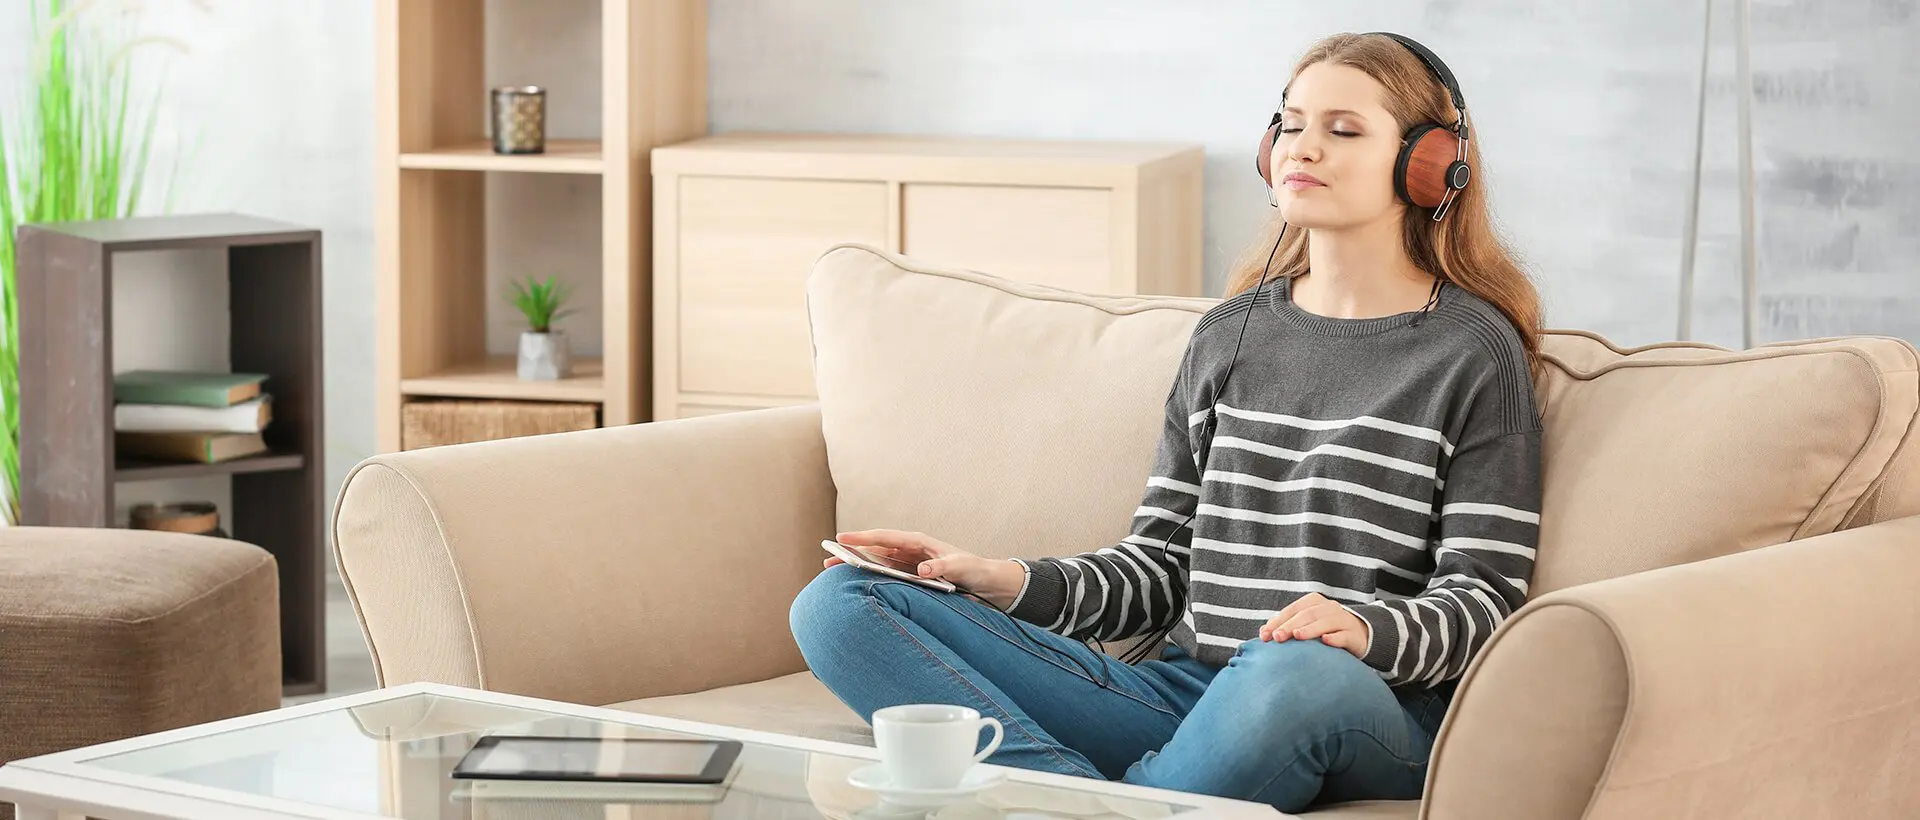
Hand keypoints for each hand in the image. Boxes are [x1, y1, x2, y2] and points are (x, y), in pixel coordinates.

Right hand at [826, 529, 1026, 608]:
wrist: (988, 583)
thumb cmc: (975, 569)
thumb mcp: (961, 567)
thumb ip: (942, 568)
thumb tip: (922, 571)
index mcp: (919, 542)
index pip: (885, 538)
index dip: (862, 538)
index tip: (841, 539)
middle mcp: (911, 551)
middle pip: (875, 550)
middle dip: (852, 554)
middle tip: (828, 560)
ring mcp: (909, 565)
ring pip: (877, 564)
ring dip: (858, 568)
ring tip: (834, 575)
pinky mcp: (912, 579)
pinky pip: (887, 577)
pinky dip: (871, 580)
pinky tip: (857, 587)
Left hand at [1259, 592, 1370, 659]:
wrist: (1359, 635)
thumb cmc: (1325, 630)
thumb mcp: (1307, 624)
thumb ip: (1287, 626)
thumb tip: (1263, 632)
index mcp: (1314, 602)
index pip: (1293, 609)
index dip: (1278, 621)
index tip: (1264, 636)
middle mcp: (1328, 608)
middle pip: (1307, 615)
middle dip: (1290, 625)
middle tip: (1277, 637)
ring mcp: (1343, 620)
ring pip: (1325, 622)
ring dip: (1310, 629)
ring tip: (1297, 636)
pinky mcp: (1354, 635)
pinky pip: (1344, 635)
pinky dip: (1335, 638)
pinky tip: (1326, 641)